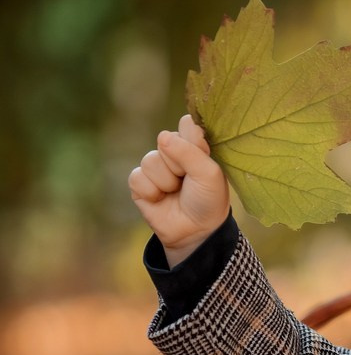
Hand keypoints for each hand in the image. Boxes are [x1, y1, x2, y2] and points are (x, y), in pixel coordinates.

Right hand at [129, 114, 230, 266]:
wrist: (195, 231)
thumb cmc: (208, 199)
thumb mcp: (208, 174)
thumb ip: (190, 152)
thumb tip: (163, 136)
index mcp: (195, 145)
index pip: (187, 124)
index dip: (191, 138)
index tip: (201, 152)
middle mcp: (173, 152)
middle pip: (166, 139)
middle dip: (179, 164)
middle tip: (189, 181)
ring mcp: (155, 167)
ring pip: (150, 160)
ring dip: (166, 180)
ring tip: (176, 192)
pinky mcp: (140, 183)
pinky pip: (137, 177)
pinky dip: (151, 191)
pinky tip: (161, 199)